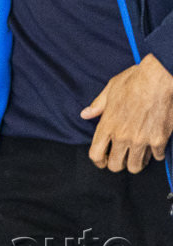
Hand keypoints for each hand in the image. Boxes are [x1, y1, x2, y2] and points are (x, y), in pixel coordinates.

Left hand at [81, 54, 172, 171]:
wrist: (158, 78)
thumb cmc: (133, 81)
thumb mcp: (110, 90)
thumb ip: (98, 106)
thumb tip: (84, 114)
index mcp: (107, 125)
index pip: (96, 154)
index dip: (98, 161)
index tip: (102, 161)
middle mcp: (122, 136)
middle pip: (116, 166)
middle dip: (117, 164)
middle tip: (121, 158)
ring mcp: (141, 140)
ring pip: (136, 166)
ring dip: (136, 162)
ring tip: (136, 154)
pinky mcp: (159, 140)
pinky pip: (156, 157)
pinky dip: (155, 154)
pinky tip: (153, 146)